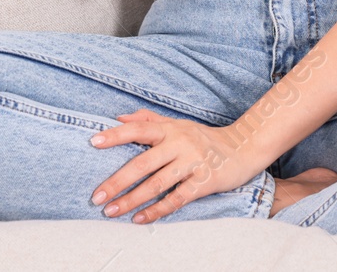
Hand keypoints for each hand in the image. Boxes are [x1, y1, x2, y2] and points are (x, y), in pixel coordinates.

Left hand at [88, 108, 262, 223]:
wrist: (242, 148)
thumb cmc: (203, 138)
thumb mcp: (178, 123)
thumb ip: (148, 119)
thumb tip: (118, 117)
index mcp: (170, 129)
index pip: (138, 129)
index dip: (116, 135)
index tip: (93, 142)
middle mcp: (180, 144)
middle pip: (143, 162)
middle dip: (117, 181)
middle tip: (97, 196)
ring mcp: (192, 163)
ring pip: (157, 184)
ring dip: (132, 199)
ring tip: (111, 211)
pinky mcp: (203, 182)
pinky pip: (176, 199)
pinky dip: (157, 210)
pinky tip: (139, 219)